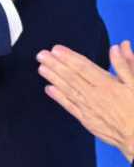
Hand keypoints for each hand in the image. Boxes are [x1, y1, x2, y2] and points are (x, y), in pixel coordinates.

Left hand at [37, 41, 133, 161]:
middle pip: (71, 77)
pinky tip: (49, 88)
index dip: (69, 57)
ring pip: (67, 89)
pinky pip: (69, 106)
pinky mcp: (86, 119)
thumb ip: (126, 65)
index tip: (56, 49)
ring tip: (41, 67)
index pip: (84, 67)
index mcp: (108, 85)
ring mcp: (88, 108)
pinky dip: (58, 97)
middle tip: (42, 55)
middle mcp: (95, 95)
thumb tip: (118, 47)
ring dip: (53, 77)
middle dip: (55, 65)